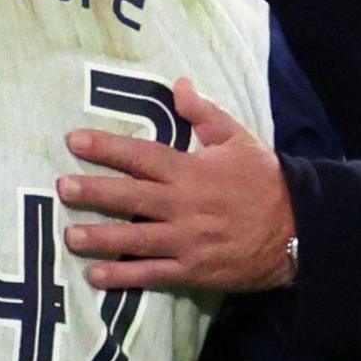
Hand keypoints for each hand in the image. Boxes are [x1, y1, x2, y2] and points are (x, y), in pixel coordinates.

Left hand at [58, 78, 295, 292]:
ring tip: (69, 235)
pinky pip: (151, 273)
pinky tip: (95, 275)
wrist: (299, 229)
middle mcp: (183, 205)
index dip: (106, 148)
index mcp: (191, 171)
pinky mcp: (192, 270)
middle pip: (130, 197)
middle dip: (94, 192)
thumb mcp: (238, 138)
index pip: (141, 156)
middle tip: (62, 187)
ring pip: (134, 239)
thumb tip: (177, 84)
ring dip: (100, 238)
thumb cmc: (264, 180)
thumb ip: (204, 113)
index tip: (74, 141)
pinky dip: (123, 277)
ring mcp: (186, 241)